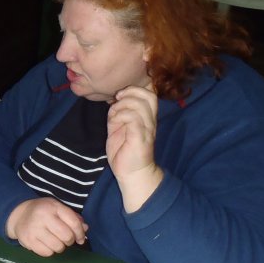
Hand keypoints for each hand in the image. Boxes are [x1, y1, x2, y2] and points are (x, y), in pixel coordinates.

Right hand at [5, 198, 87, 256]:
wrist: (19, 215)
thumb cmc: (43, 212)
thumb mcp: (57, 208)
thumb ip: (72, 217)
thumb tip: (85, 229)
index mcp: (53, 207)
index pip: (74, 223)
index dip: (80, 233)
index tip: (80, 238)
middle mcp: (43, 217)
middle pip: (67, 236)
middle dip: (69, 240)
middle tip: (65, 238)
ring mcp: (34, 229)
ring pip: (58, 247)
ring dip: (60, 247)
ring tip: (55, 241)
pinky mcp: (28, 241)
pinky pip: (47, 253)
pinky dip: (49, 251)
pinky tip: (46, 244)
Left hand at [106, 85, 162, 211]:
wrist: (131, 173)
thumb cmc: (124, 151)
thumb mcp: (119, 127)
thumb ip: (119, 113)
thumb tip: (115, 100)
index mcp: (146, 117)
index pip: (150, 93)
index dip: (135, 89)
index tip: (119, 95)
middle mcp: (150, 121)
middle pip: (148, 95)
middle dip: (130, 92)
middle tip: (117, 100)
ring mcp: (146, 129)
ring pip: (139, 105)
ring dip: (122, 106)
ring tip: (114, 116)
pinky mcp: (139, 137)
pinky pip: (133, 118)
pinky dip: (120, 116)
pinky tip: (113, 124)